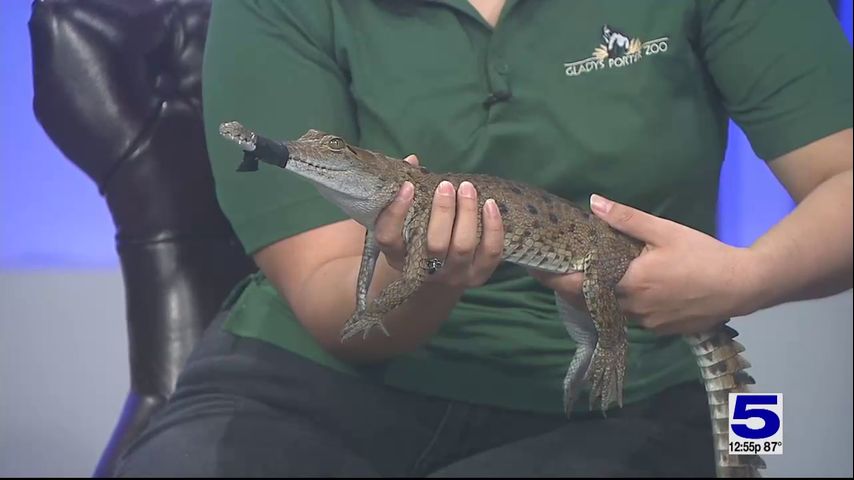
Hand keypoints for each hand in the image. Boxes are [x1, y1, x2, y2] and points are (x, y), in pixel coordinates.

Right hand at [374, 155, 505, 289]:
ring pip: (463, 246)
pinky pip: (490, 252)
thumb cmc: (419, 242)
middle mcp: (424, 271)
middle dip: (443, 211)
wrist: (438, 282)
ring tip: (467, 188)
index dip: (395, 213)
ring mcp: (453, 276)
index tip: (408, 186)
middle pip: (435, 244)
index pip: (389, 238)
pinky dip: (492, 227)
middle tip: (446, 185)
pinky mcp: (478, 276)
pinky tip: (490, 204)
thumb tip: (412, 160)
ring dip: (467, 213)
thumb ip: (407, 194)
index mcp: (398, 257)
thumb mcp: (406, 225)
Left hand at [530, 194, 761, 335]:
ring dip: (594, 298)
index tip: (536, 268)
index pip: (578, 286)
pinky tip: (617, 290)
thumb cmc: (703, 255)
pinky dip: (617, 306)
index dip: (554, 279)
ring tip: (582, 278)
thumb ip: (626, 219)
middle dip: (570, 288)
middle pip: (589, 302)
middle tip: (554, 270)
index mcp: (628, 283)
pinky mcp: (660, 330)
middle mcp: (632, 308)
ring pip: (609, 312)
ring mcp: (646, 323)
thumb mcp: (664, 231)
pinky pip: (629, 318)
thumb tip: (593, 202)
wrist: (743, 286)